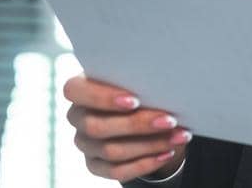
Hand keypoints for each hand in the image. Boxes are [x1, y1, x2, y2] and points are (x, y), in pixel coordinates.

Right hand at [63, 75, 189, 181]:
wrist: (139, 110)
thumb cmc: (136, 86)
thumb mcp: (135, 78)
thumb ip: (137, 80)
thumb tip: (161, 88)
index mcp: (79, 88)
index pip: (74, 91)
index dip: (102, 98)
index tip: (135, 100)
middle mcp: (77, 117)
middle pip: (97, 127)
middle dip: (137, 125)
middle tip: (169, 120)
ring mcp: (85, 144)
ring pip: (111, 151)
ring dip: (149, 144)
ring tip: (177, 136)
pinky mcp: (95, 165)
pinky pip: (117, 171)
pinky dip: (146, 163)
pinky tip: (167, 153)